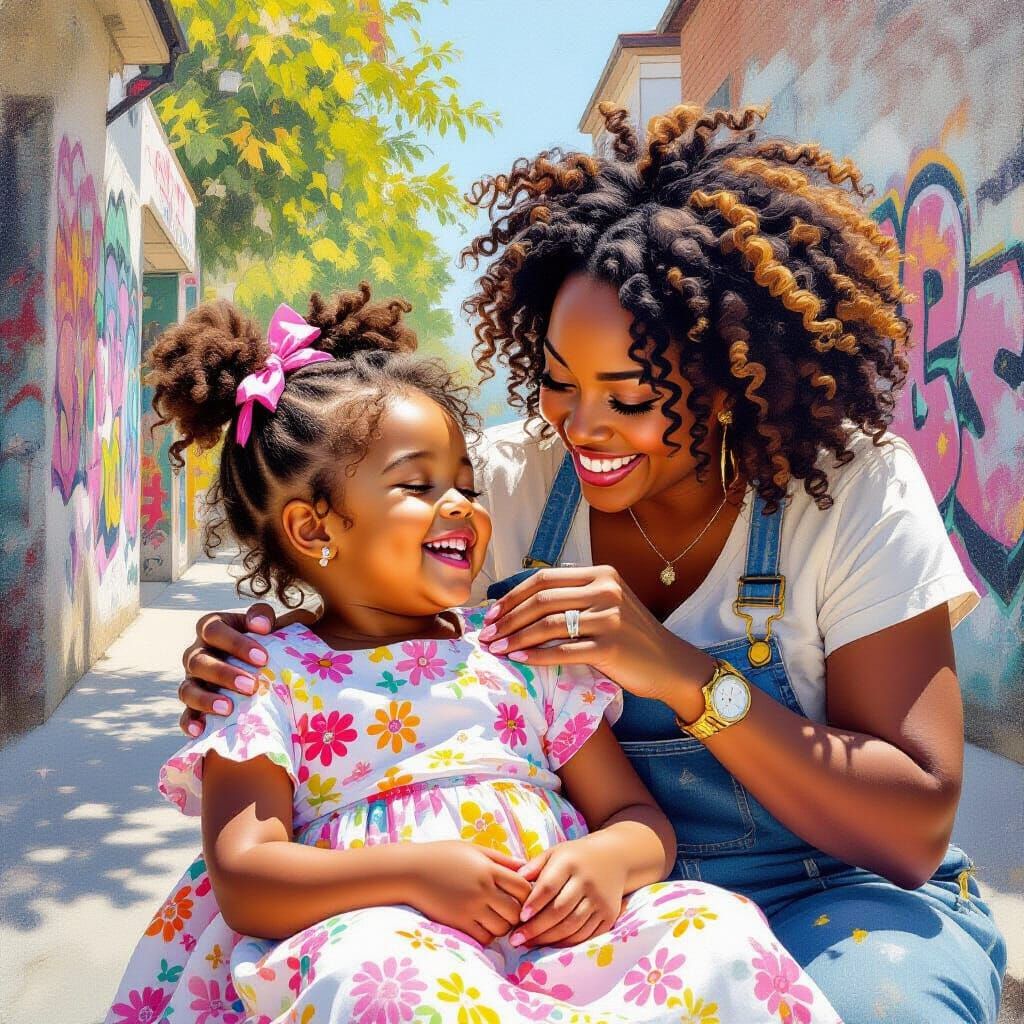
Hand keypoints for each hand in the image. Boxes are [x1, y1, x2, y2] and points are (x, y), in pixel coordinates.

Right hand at [178, 603, 313, 735]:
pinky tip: (200, 730)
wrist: (259, 663)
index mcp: (211, 628)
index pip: (214, 631)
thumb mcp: (263, 622)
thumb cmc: (261, 639)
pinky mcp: (193, 705)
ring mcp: (192, 680)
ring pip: (187, 689)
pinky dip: (189, 722)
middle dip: (224, 674)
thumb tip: (261, 625)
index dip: (236, 643)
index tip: (263, 658)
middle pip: (199, 661)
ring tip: (228, 709)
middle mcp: (196, 653)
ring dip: (206, 700)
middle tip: (251, 686)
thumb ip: (262, 615)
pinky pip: (185, 715)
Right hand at [407, 842, 531, 946]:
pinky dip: (487, 935)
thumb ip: (500, 859)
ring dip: (502, 926)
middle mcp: (482, 890)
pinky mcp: (458, 923)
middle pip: (515, 911)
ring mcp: (470, 908)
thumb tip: (526, 867)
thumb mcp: (474, 850)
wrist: (411, 871)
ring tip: (495, 918)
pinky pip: (483, 938)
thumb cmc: (443, 856)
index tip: (520, 895)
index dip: (527, 894)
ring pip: (501, 928)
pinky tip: (481, 926)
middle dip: (517, 913)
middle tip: (510, 911)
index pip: (523, 887)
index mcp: (488, 869)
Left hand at [480, 566, 712, 703]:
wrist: (671, 665)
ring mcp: (610, 618)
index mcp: (601, 574)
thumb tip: (521, 603)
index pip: (544, 578)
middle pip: (542, 599)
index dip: (513, 595)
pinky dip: (536, 656)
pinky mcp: (611, 647)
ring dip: (516, 637)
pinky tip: (519, 660)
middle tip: (487, 634)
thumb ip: (574, 596)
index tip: (492, 613)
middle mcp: (606, 590)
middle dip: (508, 618)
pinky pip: (563, 651)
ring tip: (497, 649)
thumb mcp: (607, 604)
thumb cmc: (632, 637)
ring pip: (548, 624)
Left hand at [510, 836, 625, 947]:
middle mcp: (587, 881)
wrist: (614, 858)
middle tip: (516, 939)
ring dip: (548, 939)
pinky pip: (585, 934)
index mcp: (570, 863)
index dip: (534, 904)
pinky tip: (550, 944)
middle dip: (536, 928)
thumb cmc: (575, 857)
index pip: (549, 886)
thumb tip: (515, 878)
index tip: (519, 918)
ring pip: (572, 926)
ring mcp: (599, 900)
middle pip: (559, 910)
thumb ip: (535, 865)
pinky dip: (566, 942)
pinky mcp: (609, 914)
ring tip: (529, 943)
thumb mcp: (555, 853)